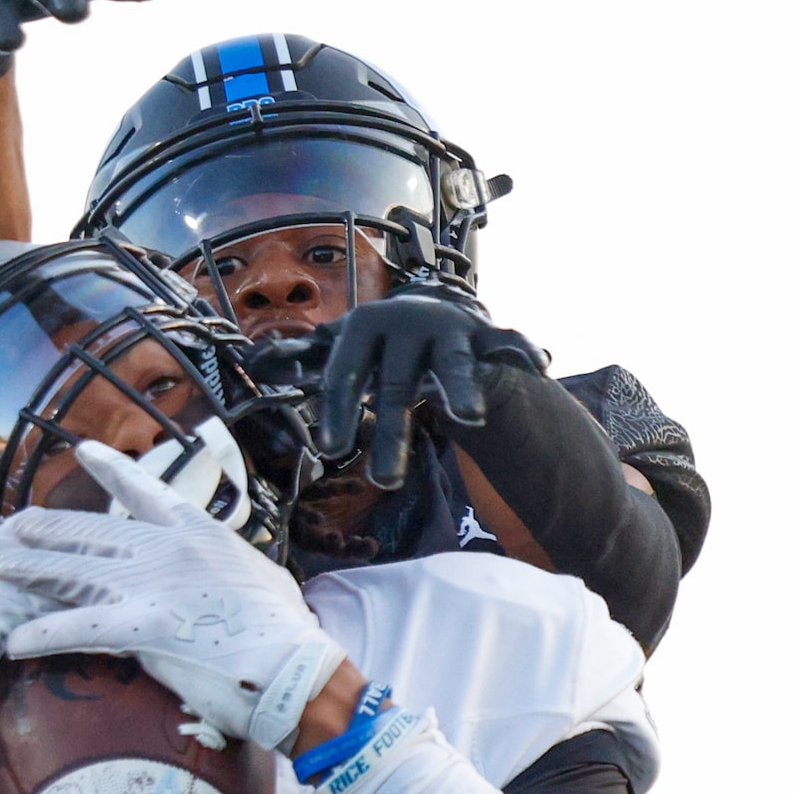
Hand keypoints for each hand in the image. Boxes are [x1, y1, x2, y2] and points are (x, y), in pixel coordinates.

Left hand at [0, 446, 346, 749]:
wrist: (295, 668)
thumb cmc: (287, 632)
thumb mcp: (260, 578)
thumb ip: (229, 566)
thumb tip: (229, 571)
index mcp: (198, 532)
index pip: (145, 492)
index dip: (111, 471)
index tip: (83, 452)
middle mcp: (167, 549)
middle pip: (92, 533)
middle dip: (47, 530)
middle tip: (13, 527)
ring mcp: (151, 585)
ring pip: (74, 571)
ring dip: (29, 570)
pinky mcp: (142, 627)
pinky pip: (78, 630)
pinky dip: (42, 635)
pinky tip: (11, 641)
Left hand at [315, 290, 547, 489]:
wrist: (428, 311)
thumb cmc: (375, 344)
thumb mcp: (337, 349)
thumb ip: (302, 358)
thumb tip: (254, 364)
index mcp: (363, 327)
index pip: (345, 375)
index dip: (337, 410)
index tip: (331, 450)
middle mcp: (406, 324)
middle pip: (396, 385)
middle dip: (392, 434)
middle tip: (384, 483)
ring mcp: (449, 328)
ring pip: (454, 364)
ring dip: (461, 390)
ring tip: (467, 418)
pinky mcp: (485, 334)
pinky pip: (506, 341)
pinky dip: (522, 350)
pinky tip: (539, 366)